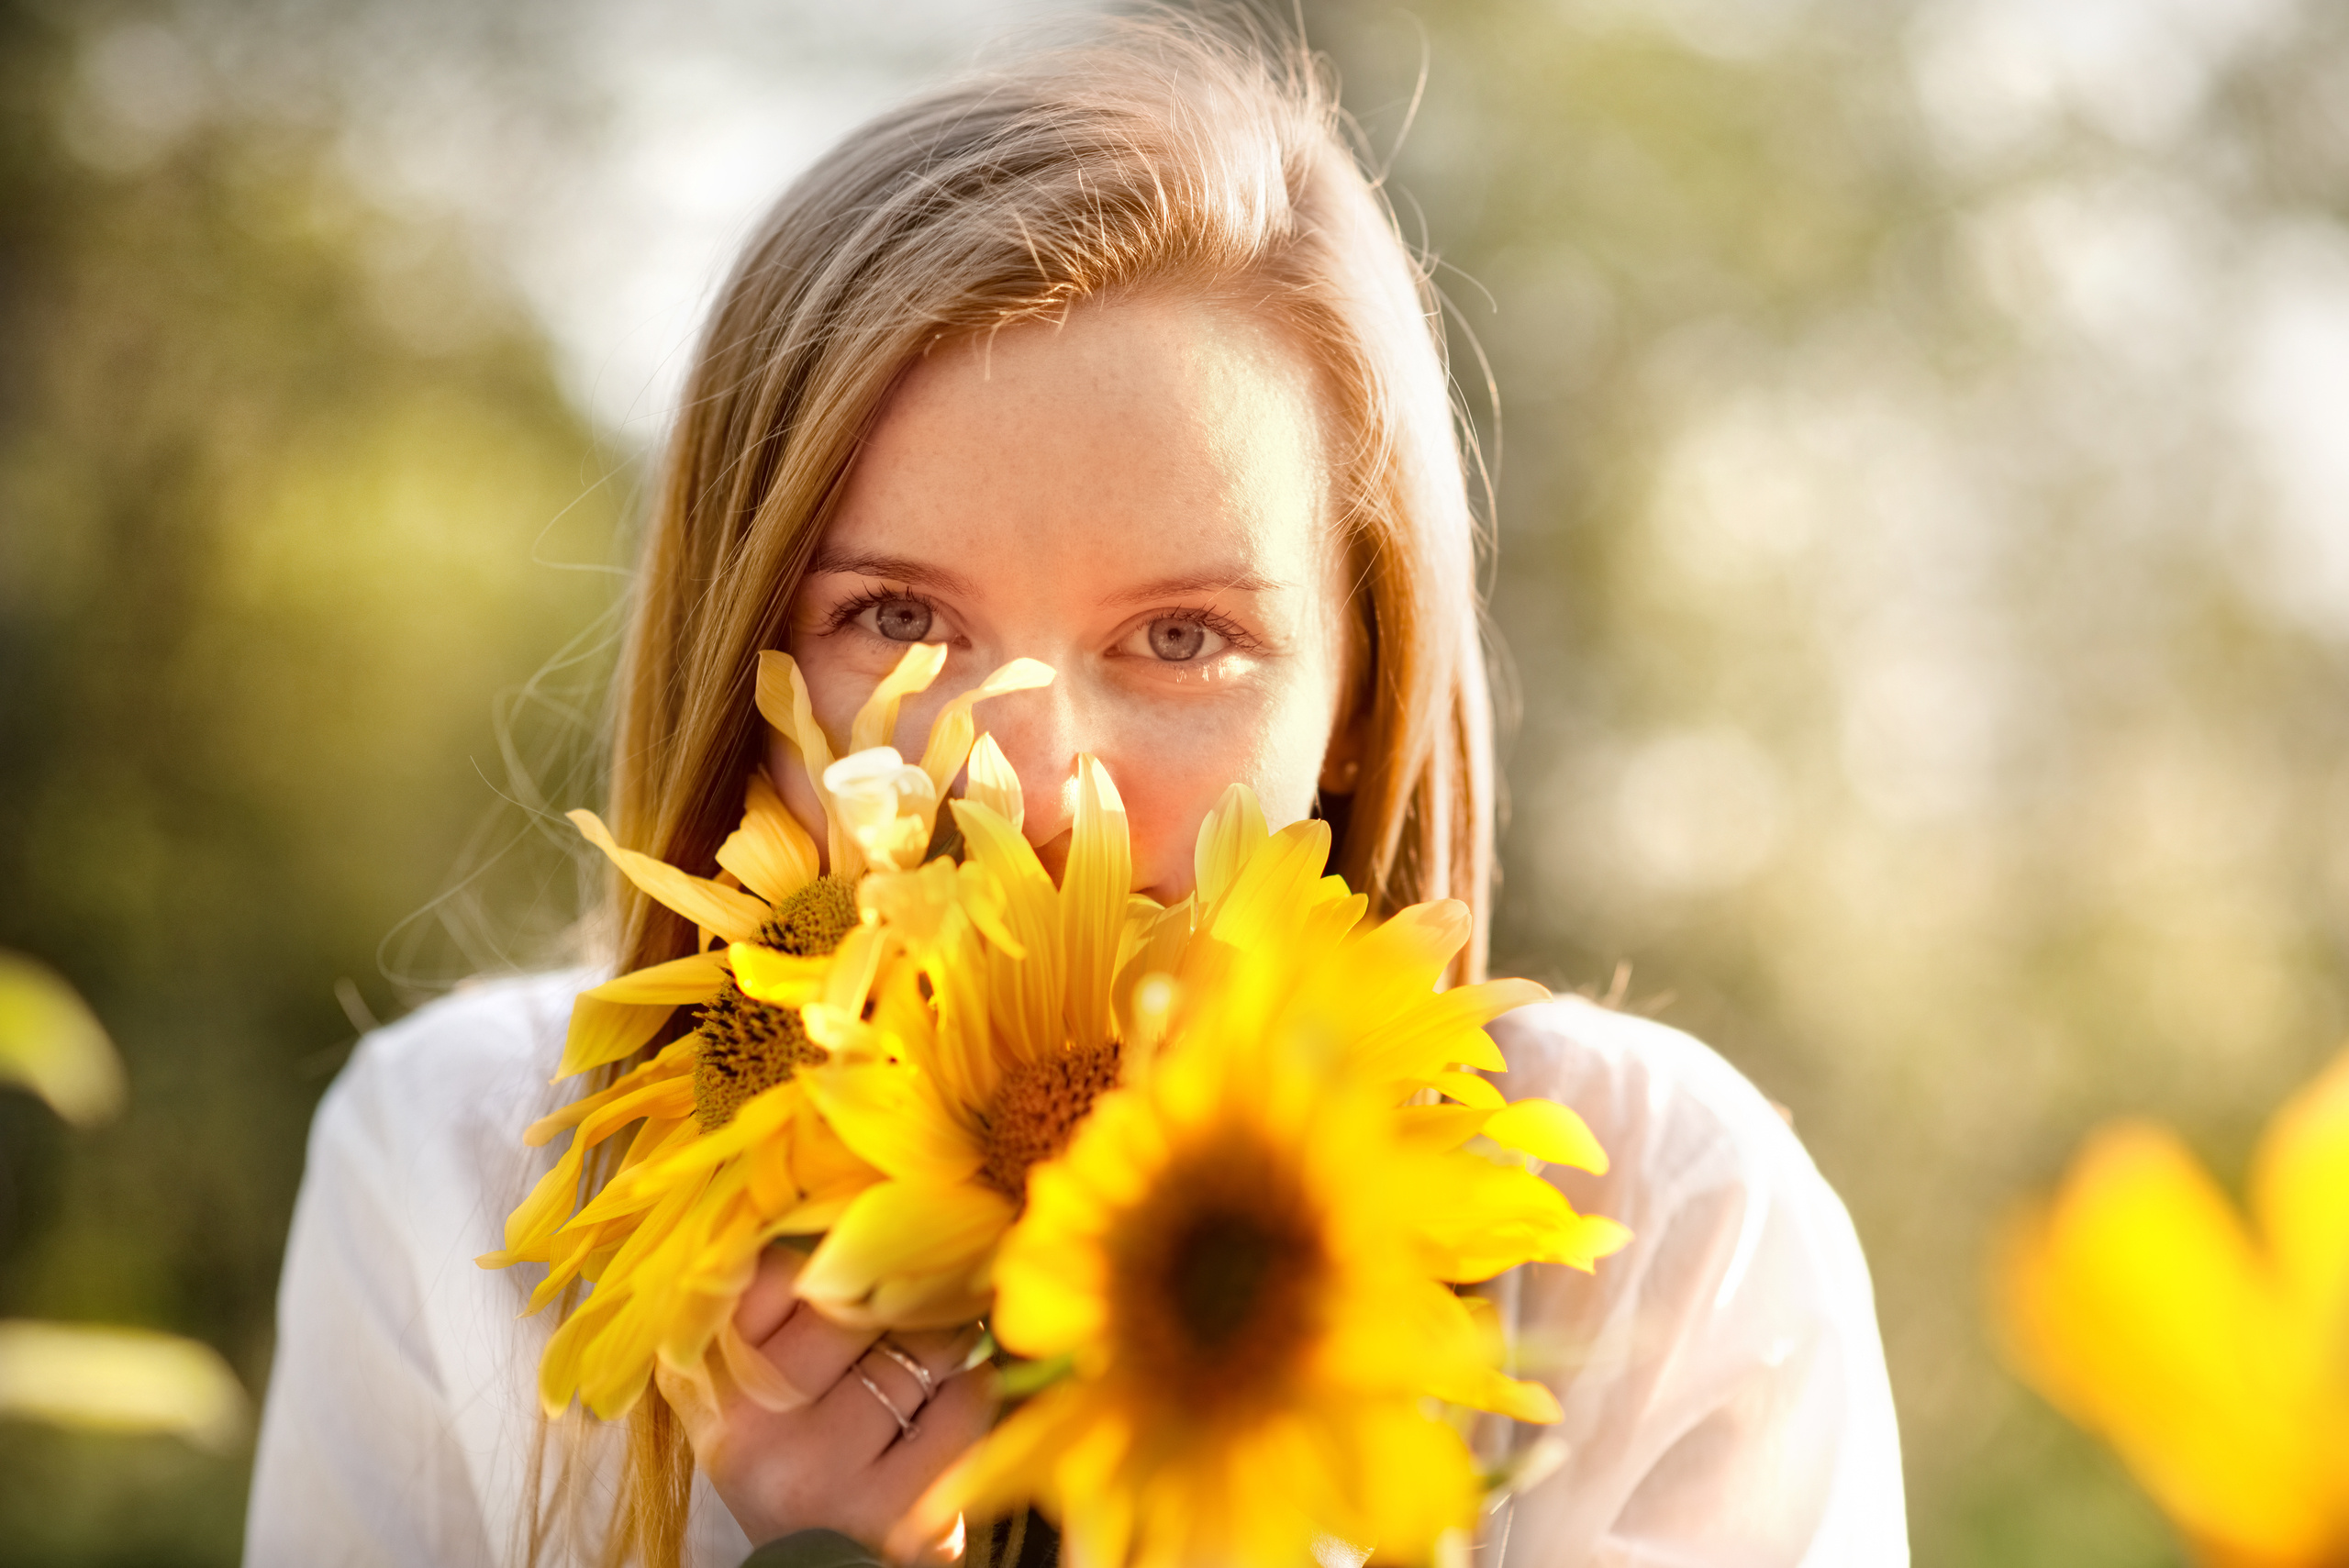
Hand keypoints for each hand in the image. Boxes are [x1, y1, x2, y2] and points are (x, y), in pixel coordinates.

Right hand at [662, 1247, 995, 1558]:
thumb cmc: (797, 1456)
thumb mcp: (758, 1389)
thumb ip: (781, 1311)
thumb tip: (858, 1206)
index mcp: (703, 1383)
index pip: (767, 1270)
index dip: (828, 1251)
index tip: (859, 1256)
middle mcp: (747, 1428)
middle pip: (850, 1303)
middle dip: (902, 1289)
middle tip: (928, 1285)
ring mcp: (816, 1472)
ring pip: (914, 1349)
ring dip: (948, 1337)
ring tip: (947, 1340)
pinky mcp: (887, 1514)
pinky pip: (960, 1407)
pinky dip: (974, 1389)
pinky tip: (961, 1394)